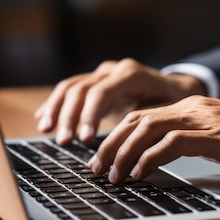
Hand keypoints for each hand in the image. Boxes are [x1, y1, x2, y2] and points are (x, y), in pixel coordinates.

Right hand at [34, 58, 206, 144]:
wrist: (175, 88)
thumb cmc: (173, 102)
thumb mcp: (166, 111)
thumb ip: (146, 124)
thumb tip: (133, 148)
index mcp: (131, 74)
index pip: (102, 92)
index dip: (90, 115)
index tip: (85, 138)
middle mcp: (113, 70)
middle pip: (82, 89)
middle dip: (69, 116)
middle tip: (64, 141)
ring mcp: (101, 75)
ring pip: (70, 87)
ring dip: (56, 109)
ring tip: (47, 131)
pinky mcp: (94, 83)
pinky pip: (69, 90)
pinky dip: (55, 104)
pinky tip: (44, 119)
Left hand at [87, 96, 219, 183]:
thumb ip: (196, 138)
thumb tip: (168, 155)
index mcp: (194, 106)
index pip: (143, 115)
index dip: (118, 135)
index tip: (102, 156)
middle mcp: (195, 107)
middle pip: (137, 119)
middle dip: (111, 144)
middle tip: (96, 168)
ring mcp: (206, 119)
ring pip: (149, 128)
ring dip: (124, 152)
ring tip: (112, 175)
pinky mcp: (218, 136)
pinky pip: (173, 143)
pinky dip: (150, 158)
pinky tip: (140, 173)